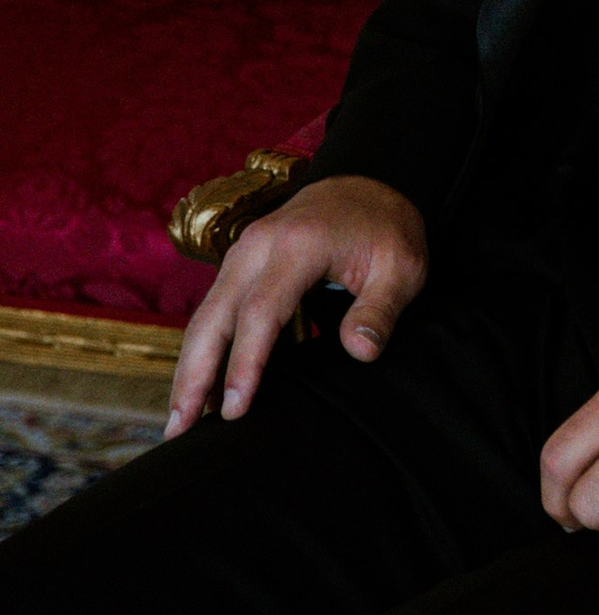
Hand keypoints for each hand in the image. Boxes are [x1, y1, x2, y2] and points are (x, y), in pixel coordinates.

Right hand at [166, 174, 428, 436]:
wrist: (367, 185)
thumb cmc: (387, 230)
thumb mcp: (403, 267)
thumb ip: (380, 310)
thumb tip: (360, 351)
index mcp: (299, 245)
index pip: (262, 311)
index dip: (245, 362)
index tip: (236, 408)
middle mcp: (259, 246)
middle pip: (214, 315)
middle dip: (194, 374)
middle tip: (179, 429)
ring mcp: (243, 252)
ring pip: (204, 315)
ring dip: (188, 367)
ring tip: (178, 421)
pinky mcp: (240, 263)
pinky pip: (213, 309)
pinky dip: (201, 348)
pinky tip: (198, 388)